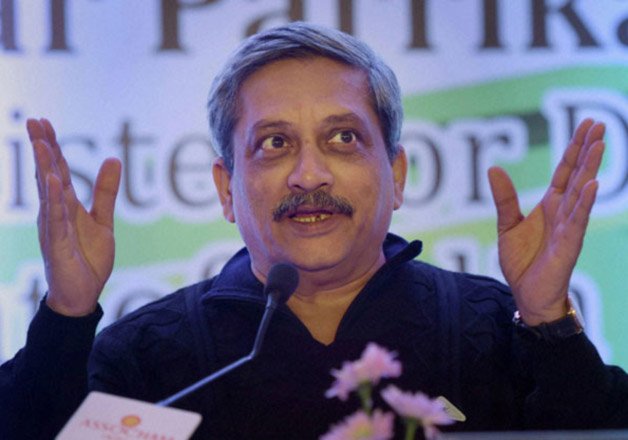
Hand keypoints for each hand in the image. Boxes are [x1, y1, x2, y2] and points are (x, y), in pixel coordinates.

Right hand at [28, 118, 121, 316]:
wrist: (81, 295)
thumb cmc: (87, 258)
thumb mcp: (103, 221)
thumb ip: (105, 192)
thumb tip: (113, 158)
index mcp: (65, 206)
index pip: (57, 171)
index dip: (52, 147)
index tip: (43, 122)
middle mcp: (55, 214)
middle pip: (48, 176)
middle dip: (42, 149)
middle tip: (34, 121)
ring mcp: (54, 229)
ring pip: (49, 194)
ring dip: (46, 169)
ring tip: (43, 144)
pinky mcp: (58, 246)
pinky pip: (57, 220)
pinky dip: (56, 202)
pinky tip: (54, 183)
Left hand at [488, 119, 603, 324]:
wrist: (526, 294)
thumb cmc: (522, 262)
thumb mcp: (507, 225)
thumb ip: (505, 198)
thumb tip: (493, 168)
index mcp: (550, 205)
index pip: (565, 171)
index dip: (574, 148)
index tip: (586, 124)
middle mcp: (563, 212)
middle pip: (577, 175)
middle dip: (588, 149)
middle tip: (599, 123)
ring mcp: (569, 227)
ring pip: (581, 193)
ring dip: (590, 169)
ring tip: (600, 144)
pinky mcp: (568, 245)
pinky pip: (578, 221)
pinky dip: (584, 203)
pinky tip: (592, 185)